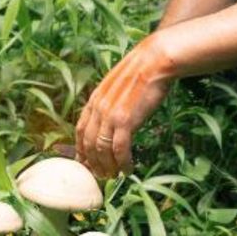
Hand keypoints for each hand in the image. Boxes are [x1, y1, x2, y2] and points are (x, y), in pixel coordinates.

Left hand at [75, 33, 176, 177]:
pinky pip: (120, 150)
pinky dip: (122, 163)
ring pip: (102, 150)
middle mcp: (98, 108)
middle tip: (102, 175)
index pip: (81, 130)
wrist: (155, 61)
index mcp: (95, 99)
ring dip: (108, 167)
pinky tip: (128, 169)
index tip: (87, 162)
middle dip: (94, 163)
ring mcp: (111, 115)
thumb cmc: (142, 71)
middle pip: (89, 144)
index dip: (82, 149)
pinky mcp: (126, 121)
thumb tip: (113, 116)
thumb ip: (110, 101)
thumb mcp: (117, 85)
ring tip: (114, 175)